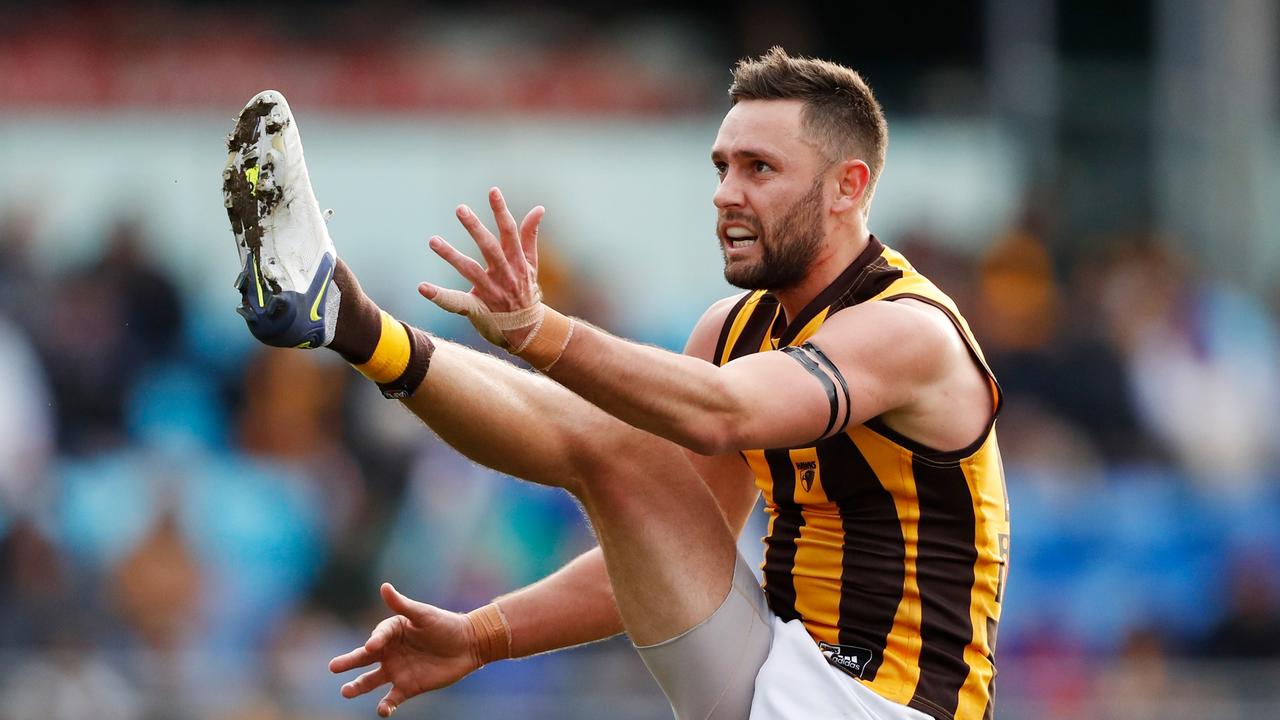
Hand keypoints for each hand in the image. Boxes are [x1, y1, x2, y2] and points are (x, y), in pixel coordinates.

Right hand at [329, 583, 481, 716]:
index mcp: (392, 631)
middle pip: (364, 658)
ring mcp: (397, 670)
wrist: (468, 645)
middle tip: (333, 667)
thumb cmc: (445, 625)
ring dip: (358, 686)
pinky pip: (392, 698)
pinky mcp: (408, 687)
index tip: (372, 646)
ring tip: (346, 691)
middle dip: (349, 662)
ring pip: (371, 680)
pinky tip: (382, 710)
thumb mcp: (424, 614)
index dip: (375, 641)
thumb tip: (384, 586)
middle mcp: (390, 652)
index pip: (378, 636)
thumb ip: (402, 605)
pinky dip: (386, 705)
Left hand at [419, 187, 545, 347]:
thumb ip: (530, 235)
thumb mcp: (532, 263)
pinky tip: (422, 287)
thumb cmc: (526, 291)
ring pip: (470, 270)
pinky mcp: (477, 308)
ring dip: (451, 255)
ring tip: (432, 240)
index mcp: (517, 261)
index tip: (493, 191)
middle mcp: (504, 274)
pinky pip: (456, 302)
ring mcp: (490, 291)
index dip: (501, 211)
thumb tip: (539, 208)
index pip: (509, 232)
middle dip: (476, 228)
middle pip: (489, 248)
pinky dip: (439, 295)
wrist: (528, 330)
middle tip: (460, 209)